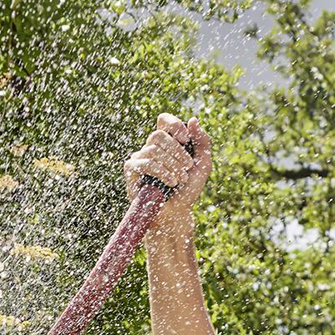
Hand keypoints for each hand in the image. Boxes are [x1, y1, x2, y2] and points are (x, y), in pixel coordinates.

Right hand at [124, 113, 210, 245]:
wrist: (177, 214)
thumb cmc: (188, 190)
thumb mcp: (203, 165)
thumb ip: (202, 141)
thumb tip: (192, 120)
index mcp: (167, 143)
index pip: (164, 120)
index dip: (174, 125)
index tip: (186, 140)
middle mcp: (151, 147)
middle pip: (159, 134)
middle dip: (177, 151)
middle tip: (188, 167)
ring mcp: (140, 158)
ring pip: (153, 149)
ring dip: (172, 164)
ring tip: (180, 180)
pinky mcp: (132, 170)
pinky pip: (145, 162)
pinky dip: (161, 171)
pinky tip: (171, 182)